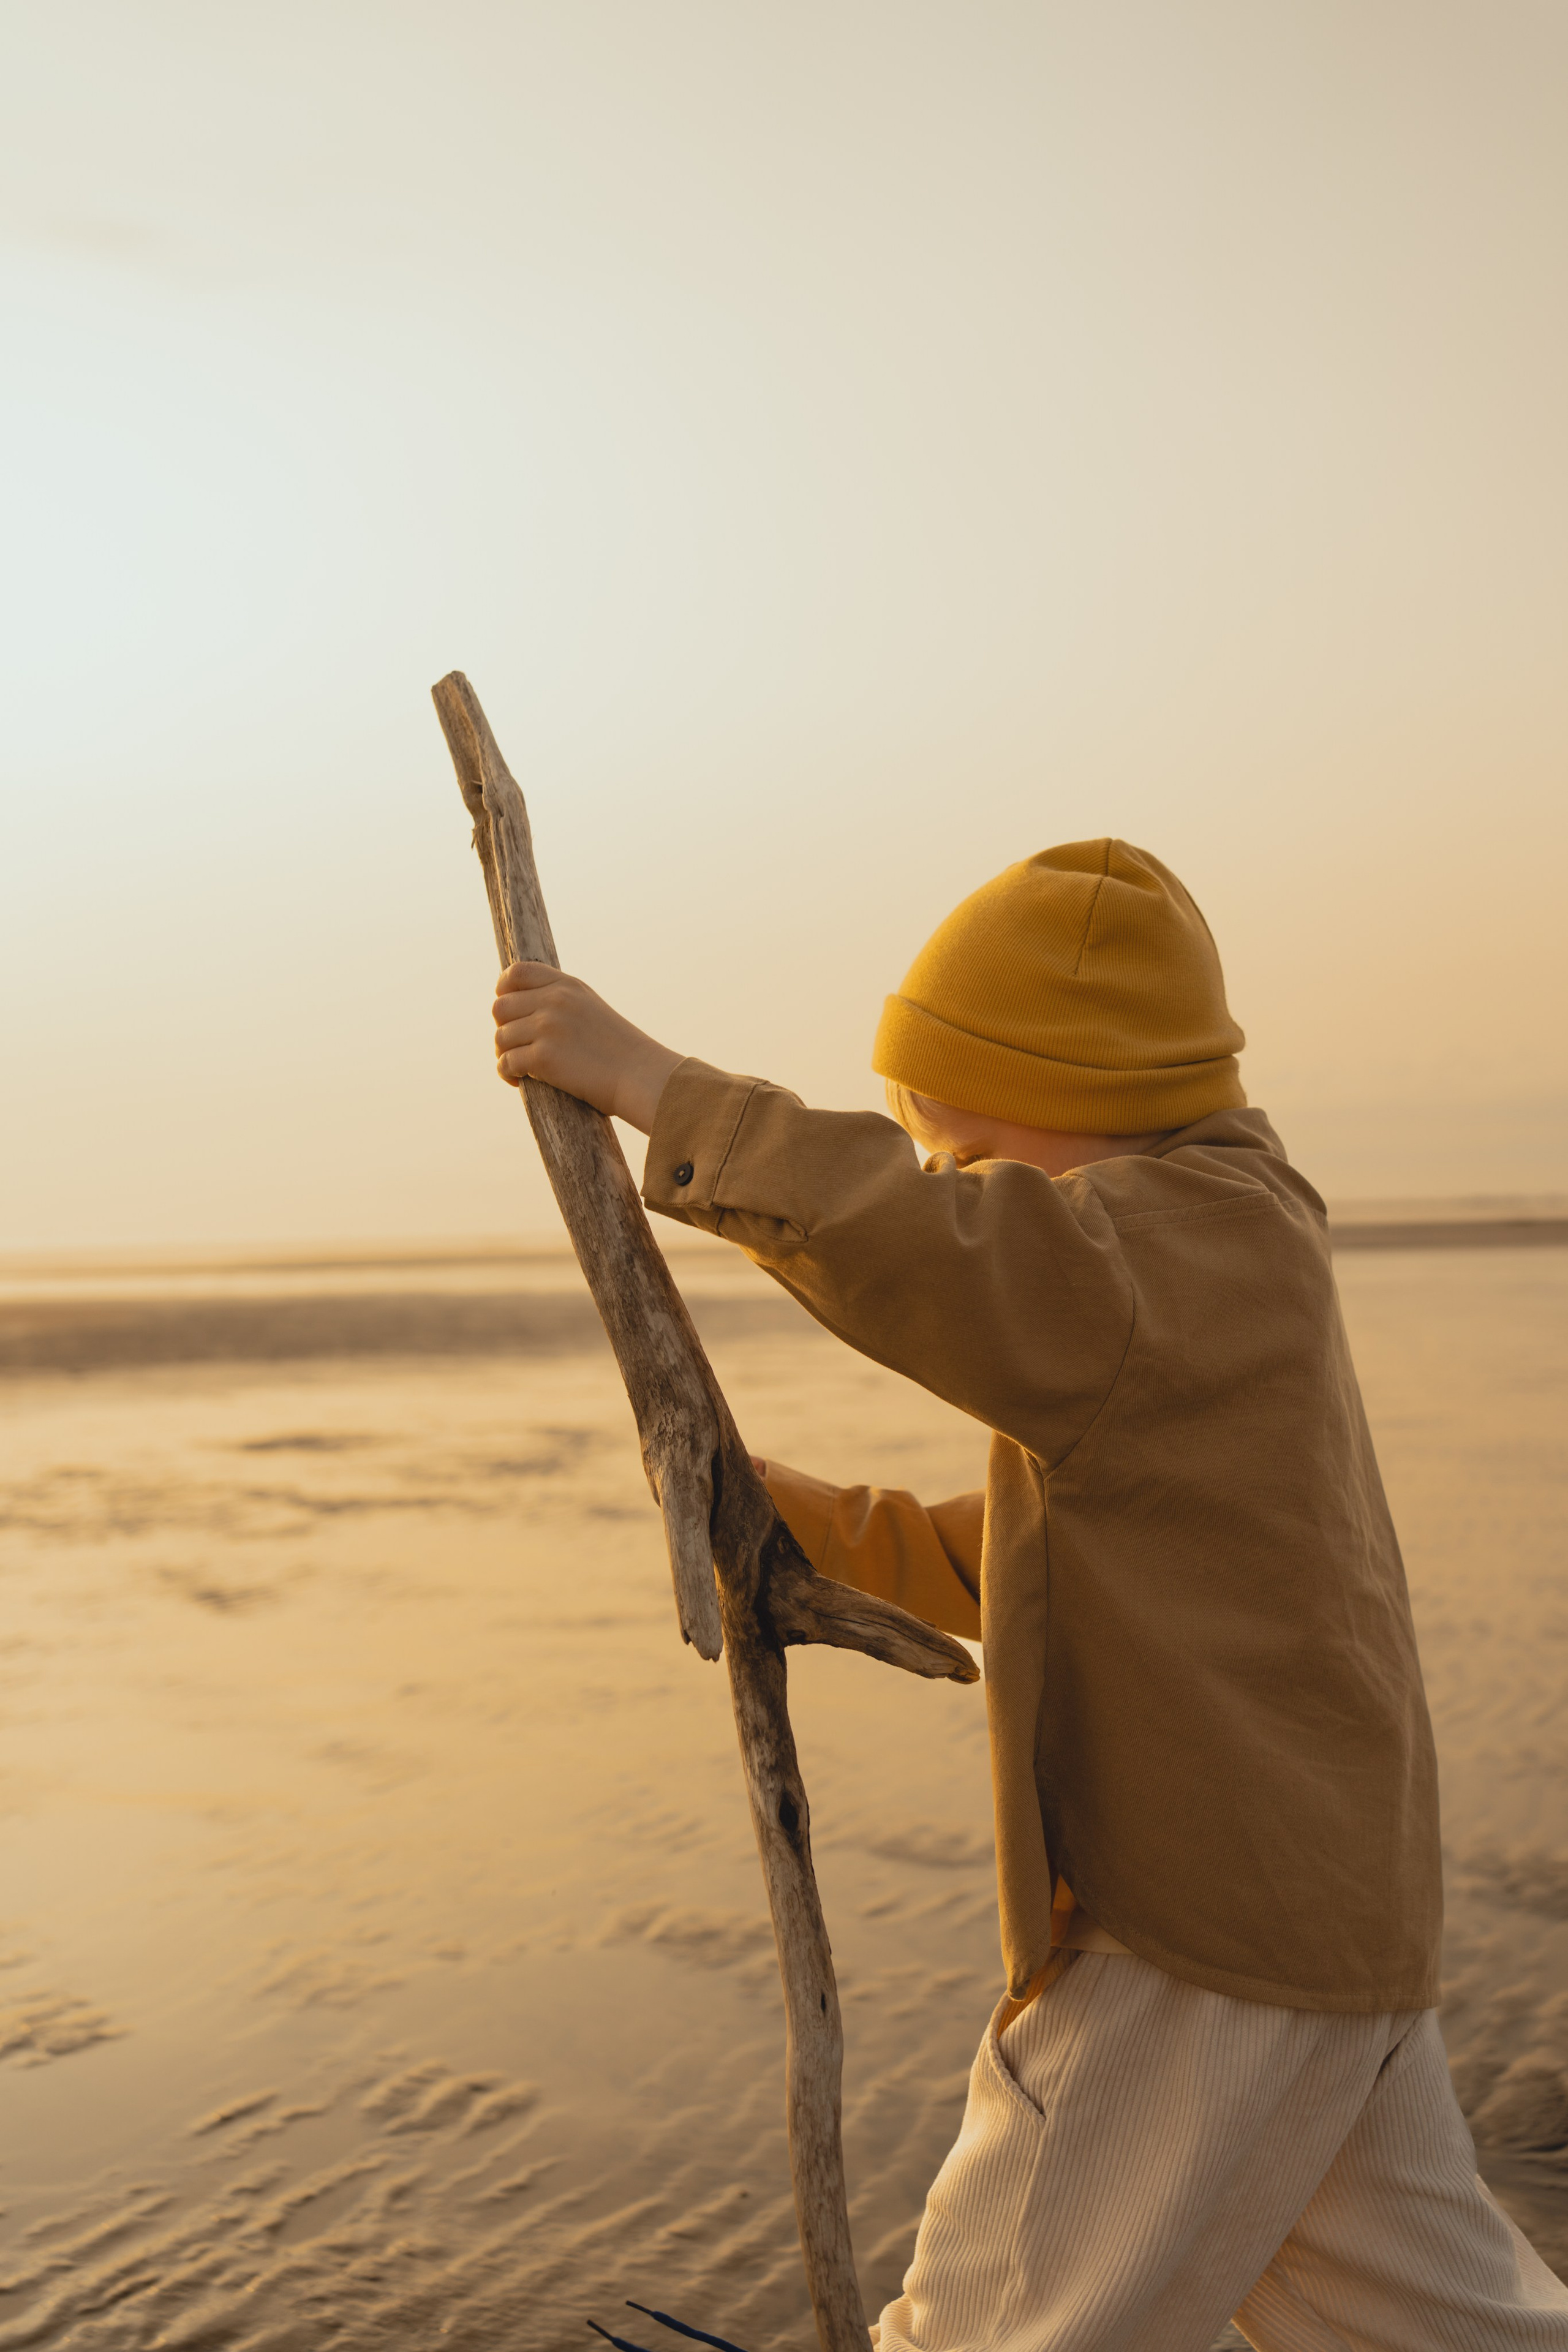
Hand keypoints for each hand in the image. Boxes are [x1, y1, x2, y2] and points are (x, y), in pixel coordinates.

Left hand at [492, 962, 682, 1131]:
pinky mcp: (543, 1056)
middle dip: (503, 1029)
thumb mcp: (591, 1010)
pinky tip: (519, 1081)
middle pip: (500, 1008)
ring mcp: (548, 1027)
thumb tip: (521, 1011)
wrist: (640, 1076)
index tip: (507, 1009)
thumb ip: (561, 1002)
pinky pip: (506, 1062)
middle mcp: (555, 1000)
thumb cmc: (619, 1052)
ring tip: (520, 1068)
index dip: (503, 990)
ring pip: (500, 1037)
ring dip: (505, 1054)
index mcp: (567, 986)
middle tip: (516, 1046)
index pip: (517, 972)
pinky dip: (507, 1073)